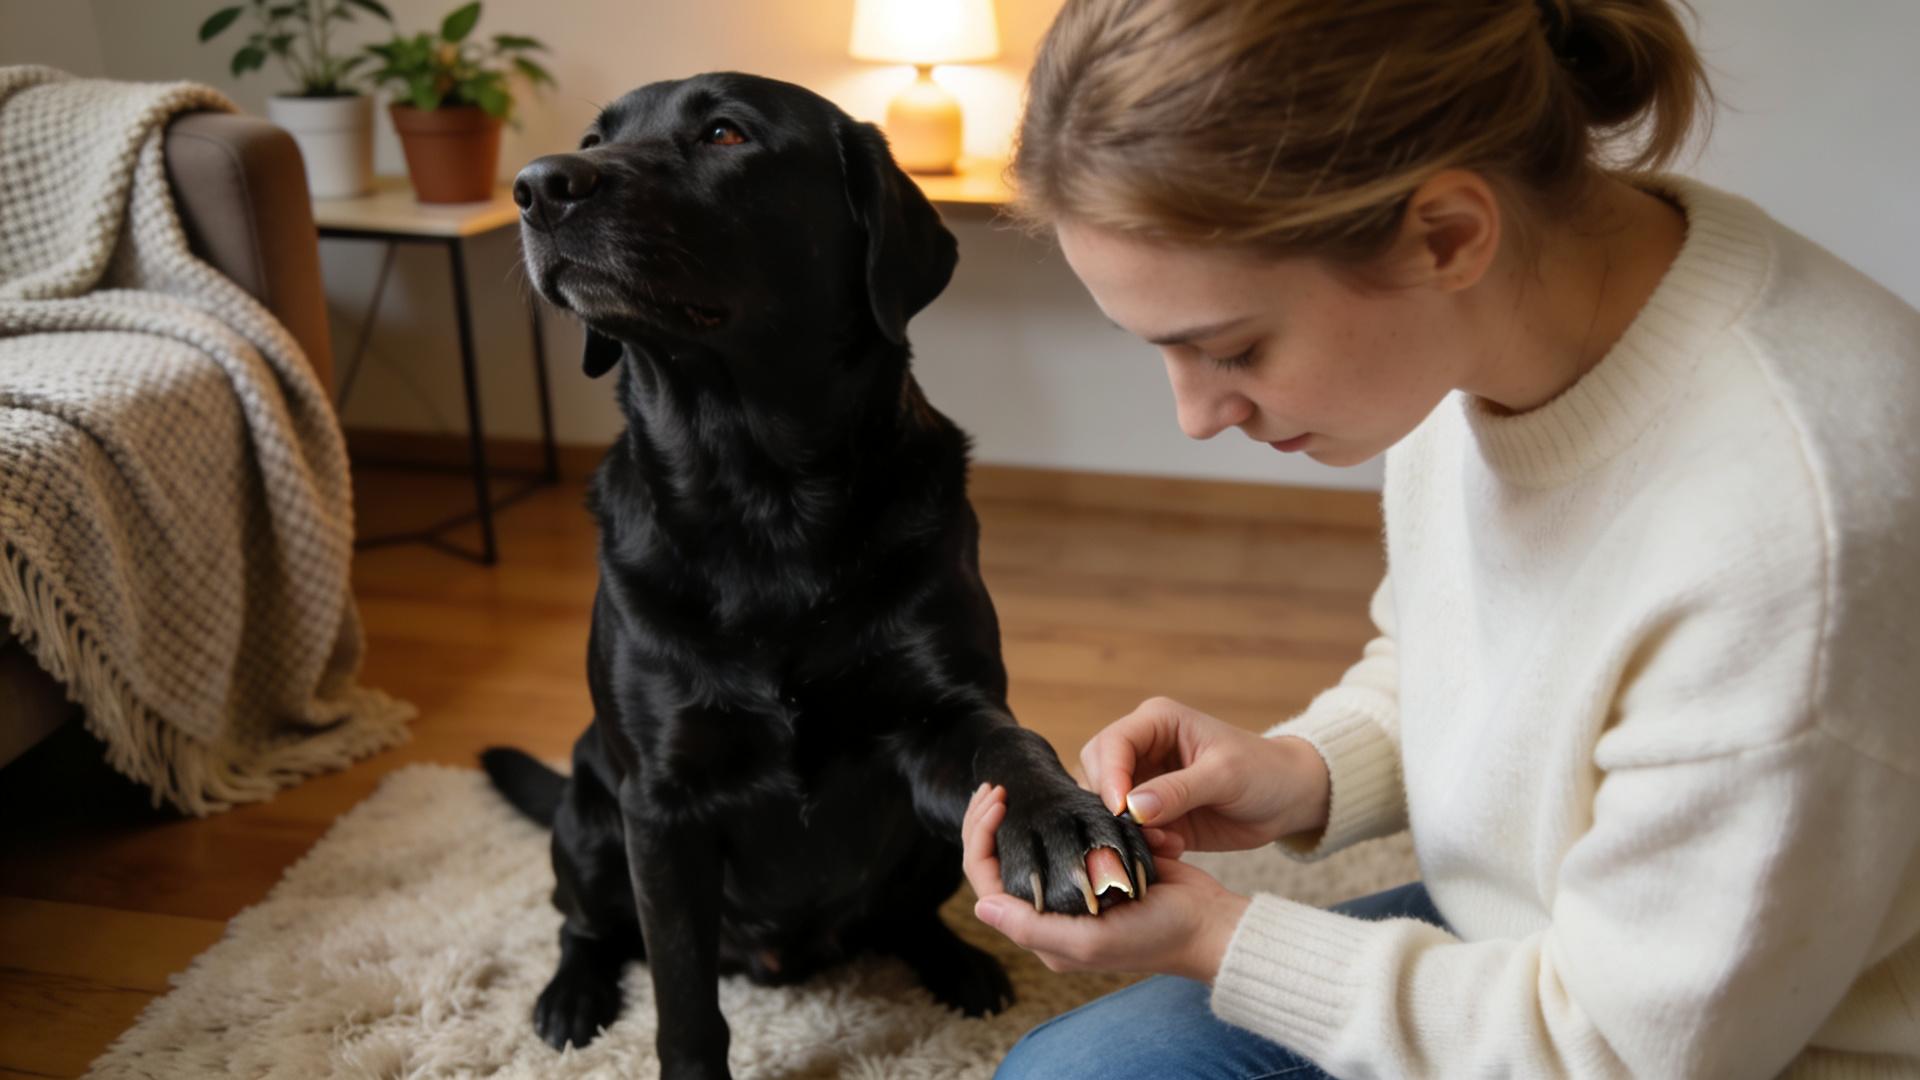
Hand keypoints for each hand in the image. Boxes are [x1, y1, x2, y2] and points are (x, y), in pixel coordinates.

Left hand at [963, 783, 1250, 982]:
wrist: (1209, 922)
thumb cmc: (1157, 936)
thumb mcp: (1094, 940)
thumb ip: (1034, 929)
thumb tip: (980, 908)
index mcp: (1042, 931)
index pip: (989, 883)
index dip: (980, 840)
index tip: (996, 801)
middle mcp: (1050, 910)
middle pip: (1000, 861)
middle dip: (988, 823)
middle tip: (995, 787)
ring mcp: (1072, 885)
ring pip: (1025, 845)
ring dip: (1016, 816)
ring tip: (1011, 786)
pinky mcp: (1095, 865)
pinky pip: (1060, 836)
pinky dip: (1052, 815)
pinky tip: (1051, 793)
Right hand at [1079, 697, 1329, 852]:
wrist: (1288, 799)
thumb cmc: (1262, 771)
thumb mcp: (1224, 776)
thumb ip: (1177, 790)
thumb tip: (1131, 808)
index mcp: (1157, 722)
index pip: (1112, 743)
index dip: (1109, 776)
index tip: (1120, 810)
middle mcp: (1143, 749)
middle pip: (1097, 772)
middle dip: (1110, 804)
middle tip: (1138, 830)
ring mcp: (1145, 783)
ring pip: (1106, 806)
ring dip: (1127, 829)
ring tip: (1167, 842)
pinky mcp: (1152, 815)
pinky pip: (1128, 831)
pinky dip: (1142, 844)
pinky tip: (1174, 847)